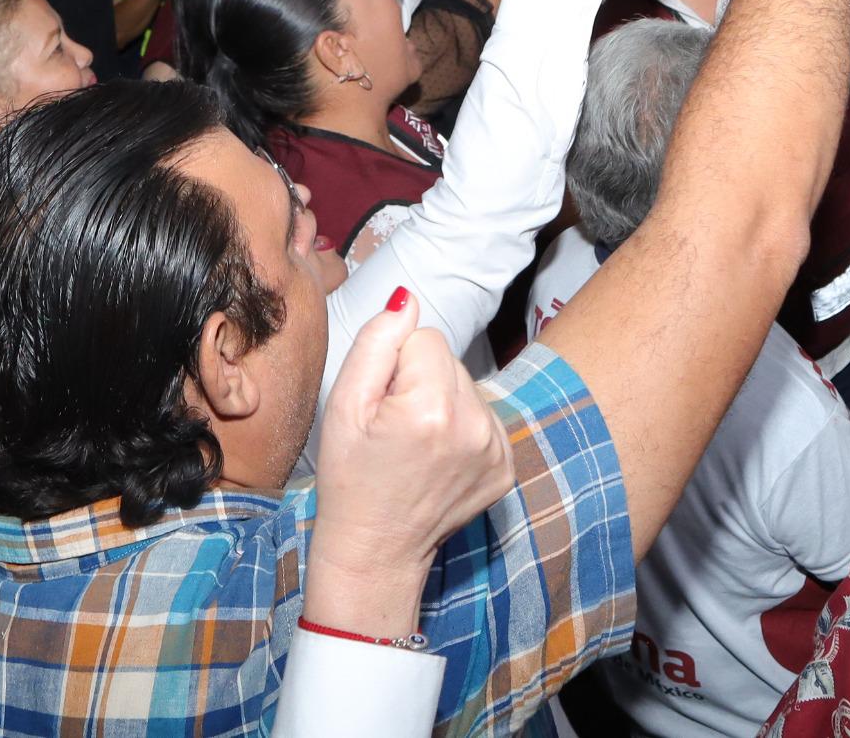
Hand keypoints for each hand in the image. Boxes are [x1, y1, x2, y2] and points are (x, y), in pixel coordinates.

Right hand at [308, 288, 513, 637]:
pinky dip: (460, 426)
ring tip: (415, 443)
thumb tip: (408, 299)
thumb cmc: (350, 476)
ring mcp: (497, 449)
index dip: (393, 364)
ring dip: (441, 402)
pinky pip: (482, 415)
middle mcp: (476, 425)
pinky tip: (437, 456)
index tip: (381, 405)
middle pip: (448, 360)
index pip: (425, 337)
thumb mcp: (343, 405)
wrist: (376, 549)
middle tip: (394, 426)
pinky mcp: (506, 465)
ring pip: (466, 385)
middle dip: (419, 381)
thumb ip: (376, 342)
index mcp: (433, 408)